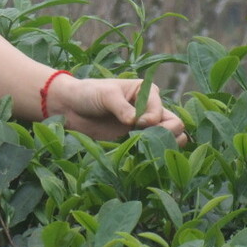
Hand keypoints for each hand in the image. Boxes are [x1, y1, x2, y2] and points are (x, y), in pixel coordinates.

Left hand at [47, 75, 187, 145]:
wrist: (71, 107)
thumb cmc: (88, 93)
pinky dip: (153, 153)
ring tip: (147, 146)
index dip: (153, 119)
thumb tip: (135, 122)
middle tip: (146, 137)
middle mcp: (149, 108)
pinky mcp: (135, 139)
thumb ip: (121, 107)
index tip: (138, 123)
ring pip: (171, 138)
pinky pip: (153, 148)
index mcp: (146, 92)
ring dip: (164, 144)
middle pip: (175, 124)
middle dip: (166, 133)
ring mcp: (144, 126)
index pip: (162, 109)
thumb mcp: (105, 94)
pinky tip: (142, 154)